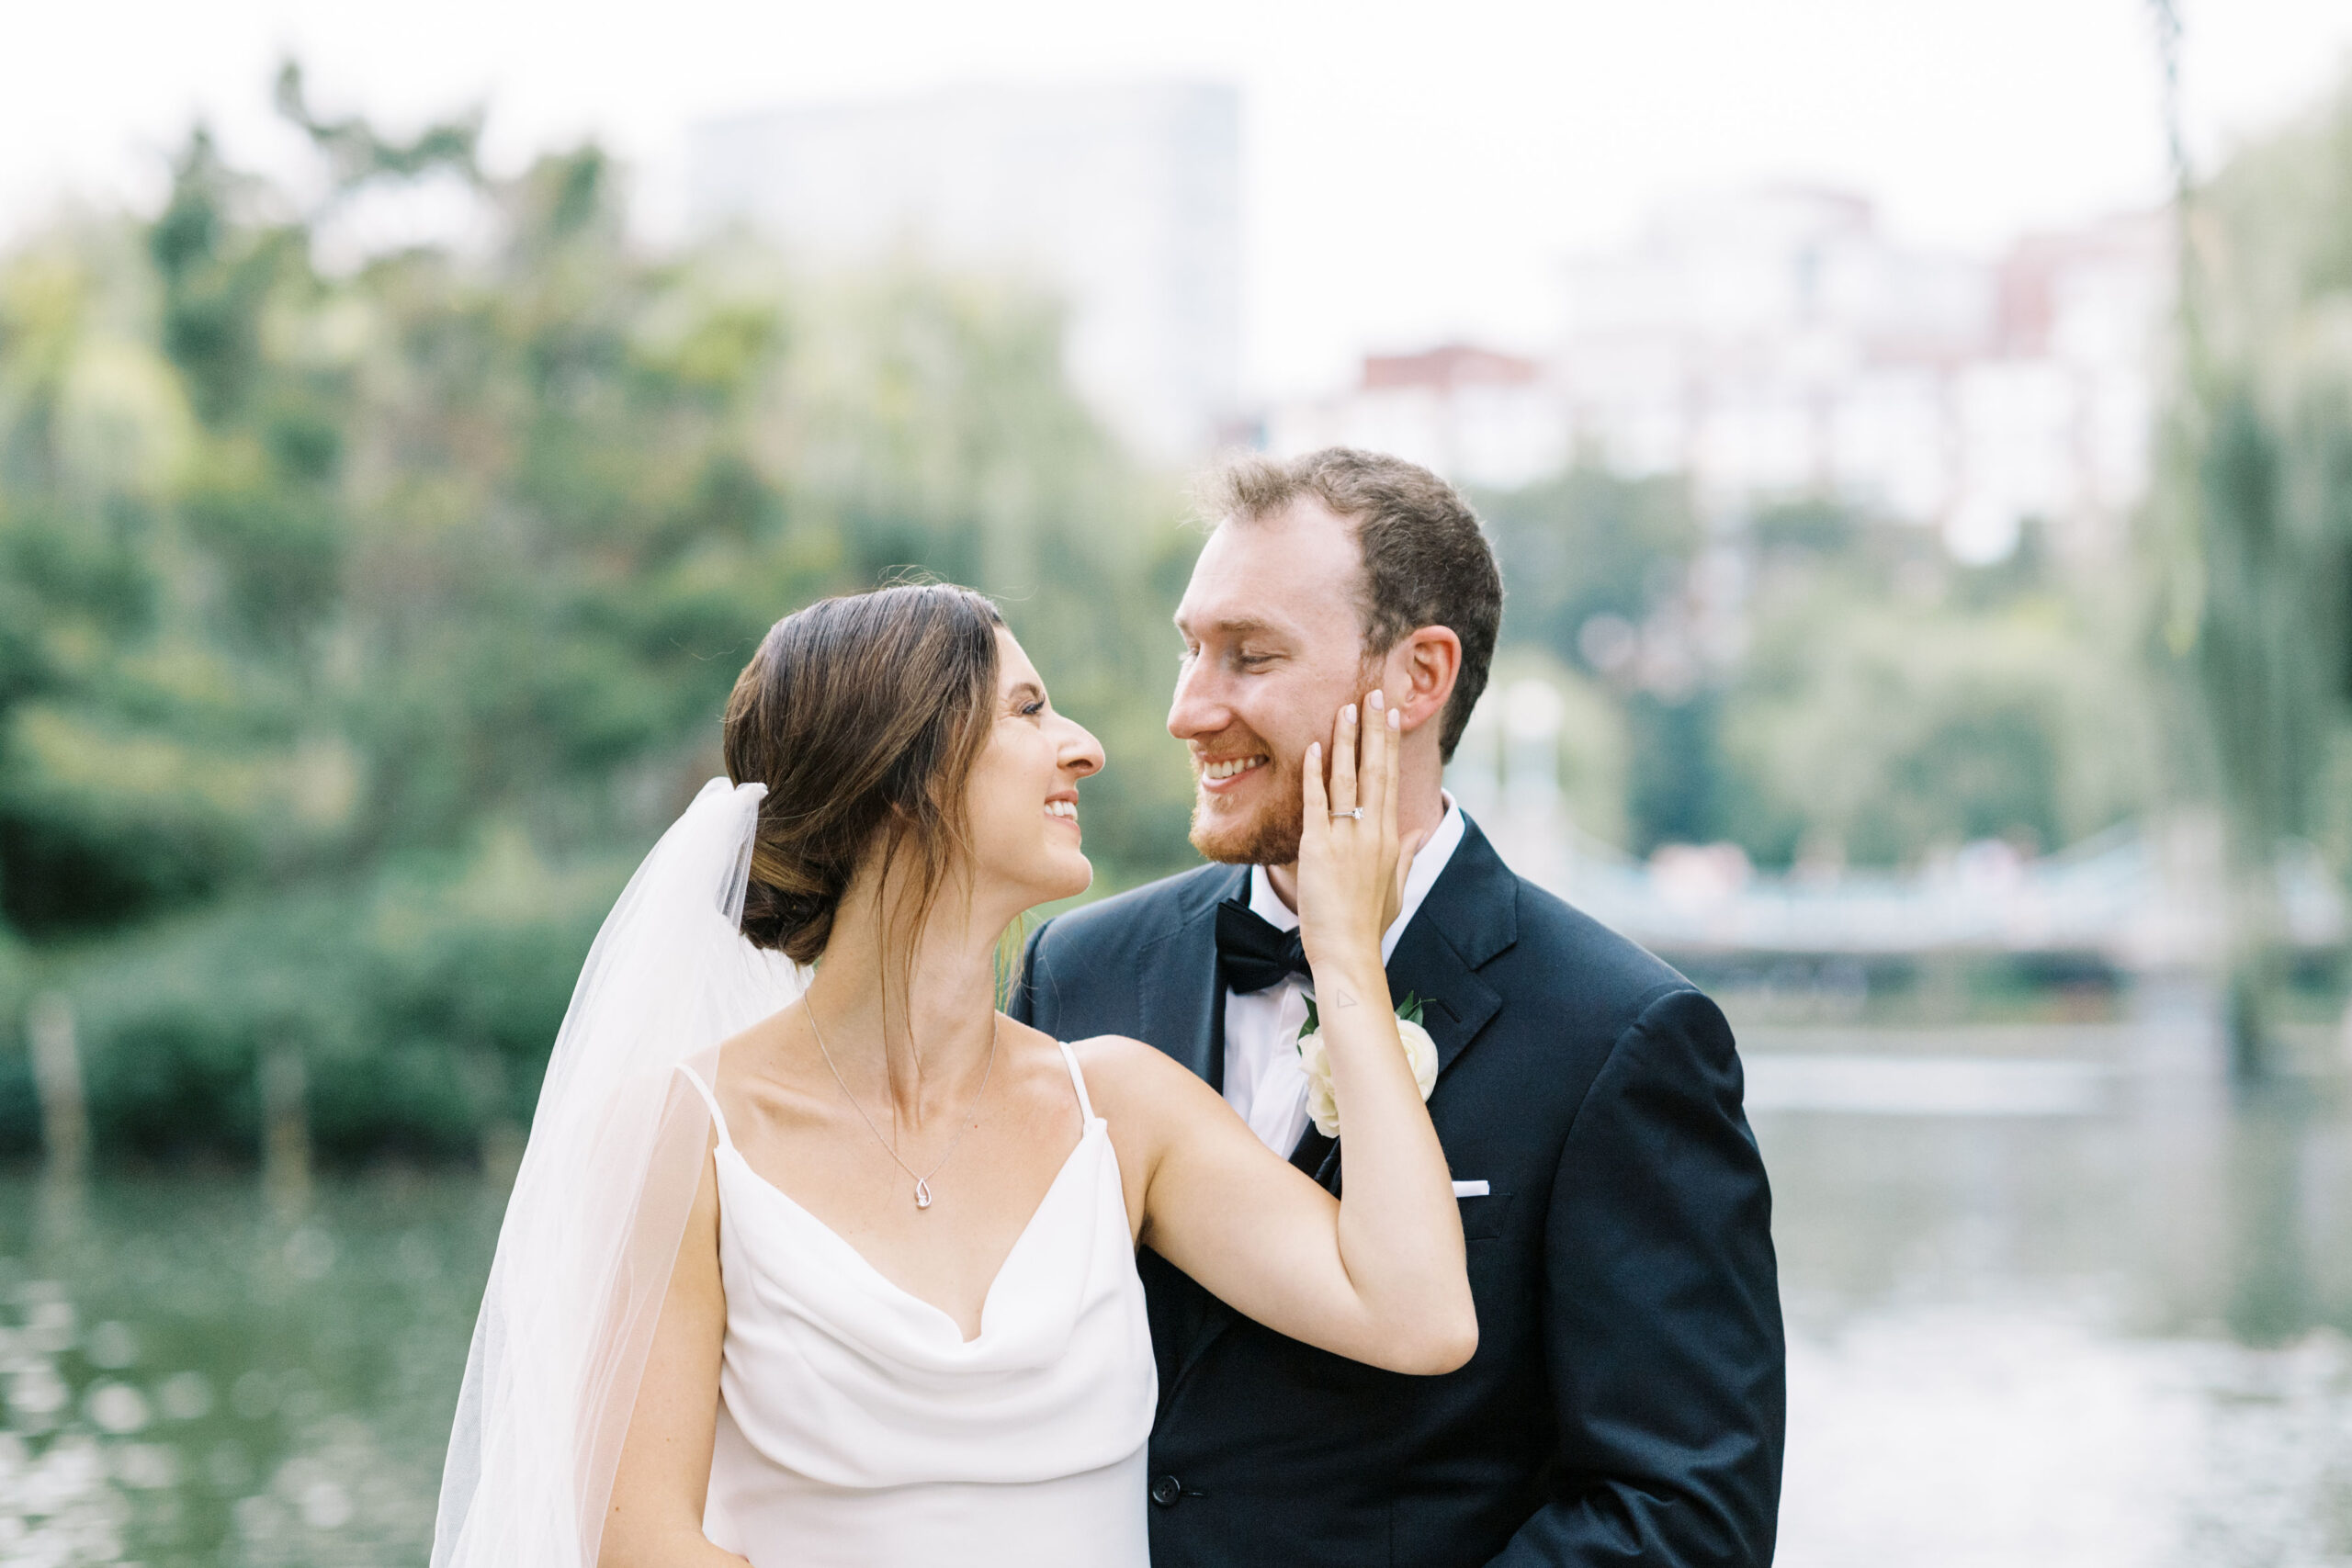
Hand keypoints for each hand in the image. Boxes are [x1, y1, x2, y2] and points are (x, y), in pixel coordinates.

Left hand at [1295, 689, 1418, 977]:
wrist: (1348, 951)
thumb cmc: (1369, 924)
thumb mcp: (1395, 887)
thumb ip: (1405, 855)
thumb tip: (1417, 834)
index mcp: (1389, 837)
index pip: (1390, 778)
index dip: (1389, 743)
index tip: (1390, 713)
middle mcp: (1371, 831)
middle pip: (1375, 769)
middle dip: (1375, 729)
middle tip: (1374, 693)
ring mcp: (1345, 838)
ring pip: (1347, 779)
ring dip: (1347, 741)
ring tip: (1347, 707)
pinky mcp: (1318, 848)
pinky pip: (1316, 803)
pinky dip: (1314, 774)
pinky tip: (1313, 747)